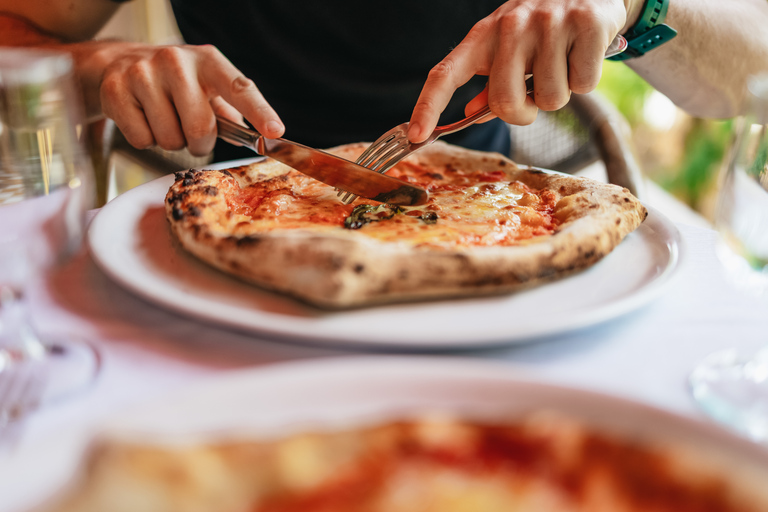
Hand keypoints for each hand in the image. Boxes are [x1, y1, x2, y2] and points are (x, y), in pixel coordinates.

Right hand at [97, 43, 283, 155]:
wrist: (121, 63)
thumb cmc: (177, 83)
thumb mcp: (208, 87)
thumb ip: (233, 111)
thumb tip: (262, 134)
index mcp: (208, 61)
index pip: (239, 88)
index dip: (259, 111)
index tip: (275, 131)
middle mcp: (176, 61)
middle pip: (200, 128)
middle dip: (199, 142)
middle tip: (190, 131)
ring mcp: (143, 73)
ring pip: (170, 138)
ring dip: (171, 141)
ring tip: (163, 119)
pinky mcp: (116, 90)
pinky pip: (142, 139)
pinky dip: (145, 139)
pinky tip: (142, 118)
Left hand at [407, 0, 627, 142]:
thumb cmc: (541, 28)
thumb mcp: (508, 48)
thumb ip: (492, 83)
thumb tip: (473, 113)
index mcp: (483, 36)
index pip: (444, 74)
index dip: (427, 106)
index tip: (416, 135)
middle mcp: (510, 26)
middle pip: (505, 103)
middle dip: (524, 114)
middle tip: (536, 96)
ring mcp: (548, 22)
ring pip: (551, 99)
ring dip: (560, 93)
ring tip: (562, 63)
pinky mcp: (585, 23)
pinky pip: (583, 84)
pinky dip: (586, 80)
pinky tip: (582, 54)